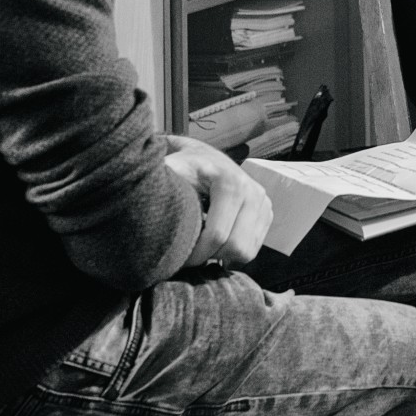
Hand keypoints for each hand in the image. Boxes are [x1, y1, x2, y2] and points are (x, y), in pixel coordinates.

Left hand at [163, 135, 273, 267]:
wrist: (205, 158)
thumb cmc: (184, 169)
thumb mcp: (171, 173)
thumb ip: (160, 189)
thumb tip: (148, 209)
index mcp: (231, 182)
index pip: (217, 234)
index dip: (196, 254)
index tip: (178, 258)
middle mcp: (254, 191)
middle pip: (236, 247)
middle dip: (210, 257)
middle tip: (190, 256)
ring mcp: (264, 202)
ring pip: (247, 252)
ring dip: (222, 256)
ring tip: (202, 247)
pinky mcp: (267, 213)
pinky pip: (253, 249)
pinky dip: (233, 253)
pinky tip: (216, 243)